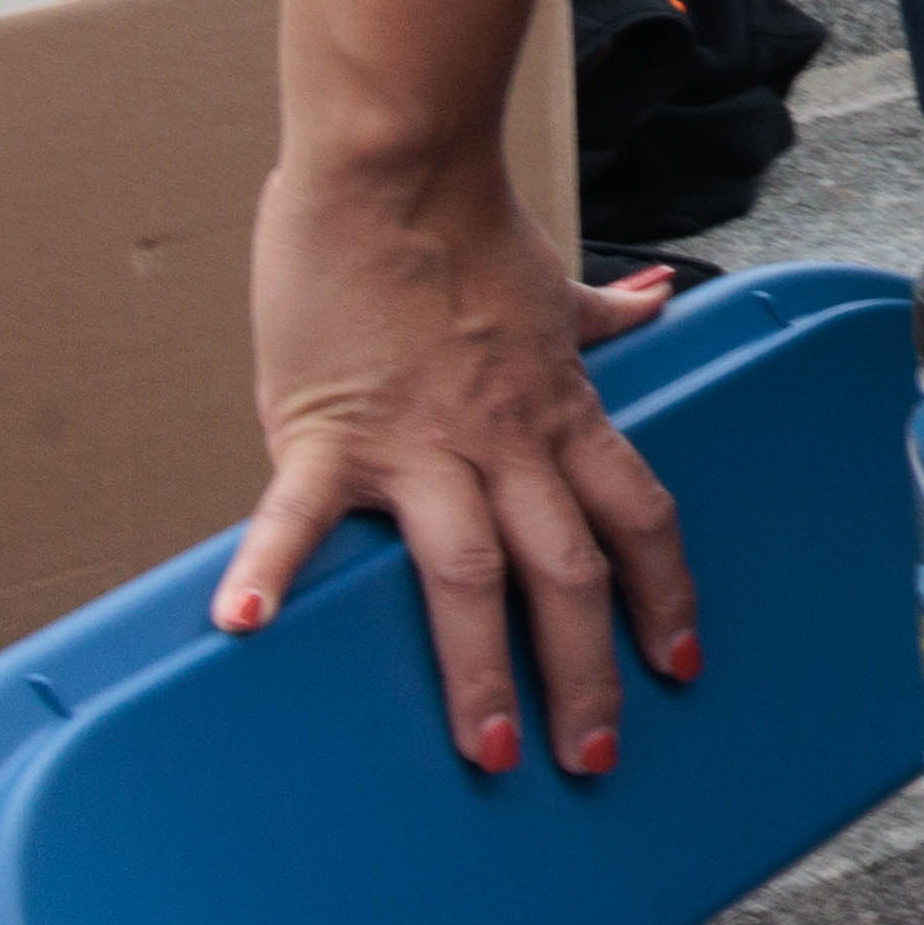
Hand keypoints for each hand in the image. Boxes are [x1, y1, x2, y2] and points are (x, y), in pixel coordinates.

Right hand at [224, 148, 694, 774]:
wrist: (393, 167)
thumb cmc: (465, 227)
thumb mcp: (555, 284)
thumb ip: (606, 314)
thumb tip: (662, 297)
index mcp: (560, 411)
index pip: (636, 518)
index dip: (666, 594)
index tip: (680, 662)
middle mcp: (506, 440)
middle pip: (566, 571)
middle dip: (584, 670)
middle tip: (592, 757)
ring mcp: (421, 441)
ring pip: (469, 569)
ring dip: (479, 665)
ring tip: (485, 746)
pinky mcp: (330, 429)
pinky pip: (303, 511)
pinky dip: (270, 567)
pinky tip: (243, 629)